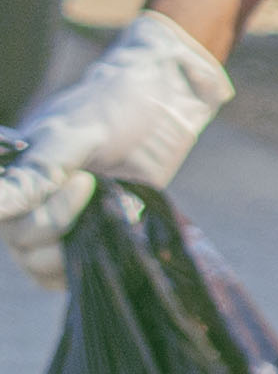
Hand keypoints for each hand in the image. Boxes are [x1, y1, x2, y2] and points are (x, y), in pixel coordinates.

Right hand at [0, 14, 228, 282]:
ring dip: (79, 244)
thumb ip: (37, 173)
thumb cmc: (113, 107)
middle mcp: (27, 204)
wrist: (166, 103)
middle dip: (62, 222)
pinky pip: (73, 271)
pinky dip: (94, 260)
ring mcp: (59, 224)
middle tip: (94, 183)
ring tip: (108, 204)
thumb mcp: (74, 134)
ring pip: (44, 264)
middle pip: (24, 244)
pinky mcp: (90, 236)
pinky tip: (118, 229)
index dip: (42, 214)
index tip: (83, 181)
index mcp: (14, 177)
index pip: (4, 218)